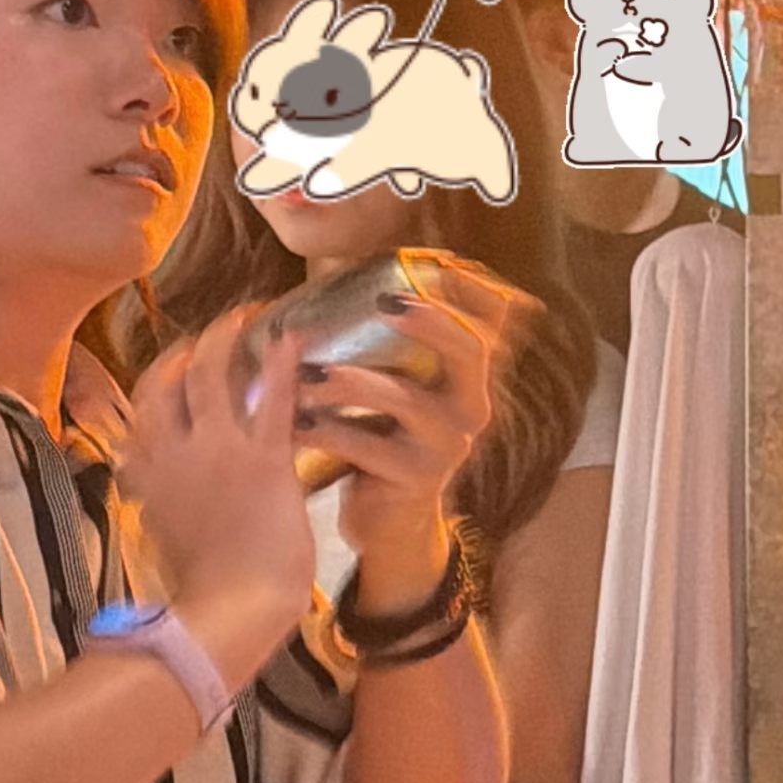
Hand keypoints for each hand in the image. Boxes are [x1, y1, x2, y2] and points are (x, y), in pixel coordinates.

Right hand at [120, 309, 314, 691]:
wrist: (231, 613)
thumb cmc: (204, 590)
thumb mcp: (160, 536)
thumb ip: (150, 500)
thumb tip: (134, 483)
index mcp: (146, 476)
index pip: (142, 411)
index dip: (159, 379)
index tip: (175, 361)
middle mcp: (170, 454)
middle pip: (167, 381)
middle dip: (188, 349)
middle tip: (212, 330)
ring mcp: (215, 452)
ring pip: (211, 373)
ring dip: (227, 337)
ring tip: (246, 314)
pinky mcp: (261, 459)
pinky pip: (270, 396)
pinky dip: (280, 360)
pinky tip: (291, 335)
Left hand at [304, 259, 511, 603]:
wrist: (387, 521)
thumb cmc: (382, 440)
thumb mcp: (394, 390)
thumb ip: (386, 345)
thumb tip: (340, 275)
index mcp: (466, 378)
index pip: (488, 322)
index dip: (470, 289)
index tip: (435, 261)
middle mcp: (469, 408)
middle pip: (469, 350)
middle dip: (428, 320)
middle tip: (385, 302)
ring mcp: (447, 446)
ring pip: (406, 399)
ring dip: (351, 380)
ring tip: (308, 372)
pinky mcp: (416, 479)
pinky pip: (369, 446)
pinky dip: (327, 431)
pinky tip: (294, 422)